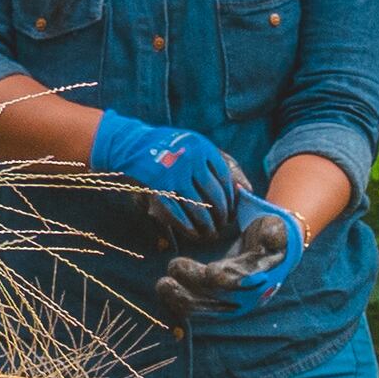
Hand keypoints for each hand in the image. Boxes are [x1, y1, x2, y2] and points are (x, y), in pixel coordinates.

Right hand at [82, 110, 252, 240]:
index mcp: (202, 146)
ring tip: (211, 233)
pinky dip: (187, 226)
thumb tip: (247, 190)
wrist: (131, 144)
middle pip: (215, 194)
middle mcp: (189, 158)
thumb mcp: (196, 147)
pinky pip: (177, 213)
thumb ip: (221, 164)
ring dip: (207, 225)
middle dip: (222, 214)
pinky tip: (193, 234)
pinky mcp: (157, 187)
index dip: (231, 196)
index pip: (226, 177)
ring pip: (198, 207)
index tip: (233, 209)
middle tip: (224, 225)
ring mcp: (172, 173)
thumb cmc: (171, 149)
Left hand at [149, 198, 301, 318]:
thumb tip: (272, 236)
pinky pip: (196, 309)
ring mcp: (231, 303)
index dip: (228, 278)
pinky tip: (164, 290)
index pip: (244, 282)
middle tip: (174, 266)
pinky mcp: (216, 304)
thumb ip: (274, 232)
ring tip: (162, 284)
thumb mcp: (276, 228)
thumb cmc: (268, 234)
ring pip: (205, 307)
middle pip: (220, 296)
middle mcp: (248, 295)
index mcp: (262, 276)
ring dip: (183, 297)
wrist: (269, 252)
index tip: (211, 270)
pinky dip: (179, 302)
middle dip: (196, 283)